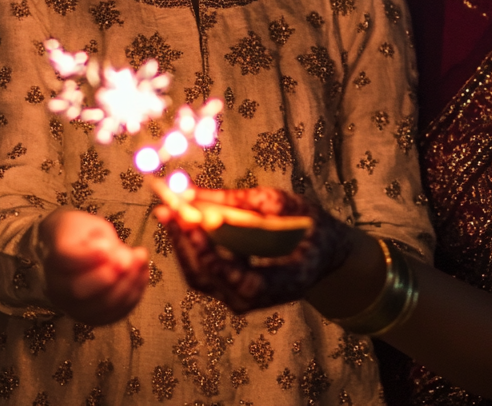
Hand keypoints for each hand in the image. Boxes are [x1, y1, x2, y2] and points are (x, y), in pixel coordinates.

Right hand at [39, 208, 148, 324]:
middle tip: (131, 257)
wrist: (75, 249)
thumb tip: (114, 255)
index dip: (89, 255)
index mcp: (53, 257)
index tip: (110, 246)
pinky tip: (141, 275)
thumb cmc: (84, 234)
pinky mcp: (90, 316)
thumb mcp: (91, 226)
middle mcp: (56, 287)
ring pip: (98, 307)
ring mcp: (71, 306)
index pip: (65, 259)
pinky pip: (111, 316)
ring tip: (141, 261)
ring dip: (127, 285)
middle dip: (111, 274)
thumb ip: (101, 240)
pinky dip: (131, 298)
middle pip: (79, 290)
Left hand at [155, 187, 351, 313]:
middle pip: (209, 279)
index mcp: (284, 281)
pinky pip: (205, 273)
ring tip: (168, 211)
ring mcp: (243, 299)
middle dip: (184, 243)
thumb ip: (242, 201)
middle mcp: (260, 298)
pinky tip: (182, 222)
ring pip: (201, 278)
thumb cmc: (309, 224)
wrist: (324, 251)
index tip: (191, 224)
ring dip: (182, 244)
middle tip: (167, 209)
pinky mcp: (232, 290)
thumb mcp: (286, 204)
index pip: (238, 278)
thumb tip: (196, 193)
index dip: (211, 254)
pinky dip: (192, 248)